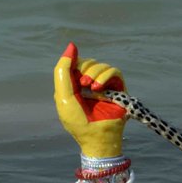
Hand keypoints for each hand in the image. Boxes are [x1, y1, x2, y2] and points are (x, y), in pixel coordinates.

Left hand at [53, 43, 126, 158]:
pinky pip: (114, 71)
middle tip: (83, 85)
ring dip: (94, 74)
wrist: (95, 137)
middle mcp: (89, 83)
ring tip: (91, 89)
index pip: (75, 63)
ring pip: (101, 65)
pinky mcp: (118, 88)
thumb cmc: (77, 121)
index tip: (74, 71)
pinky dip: (106, 76)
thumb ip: (63, 71)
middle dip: (84, 69)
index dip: (74, 63)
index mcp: (74, 85)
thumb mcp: (63, 95)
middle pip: (87, 61)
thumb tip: (71, 45)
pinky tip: (99, 88)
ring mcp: (104, 85)